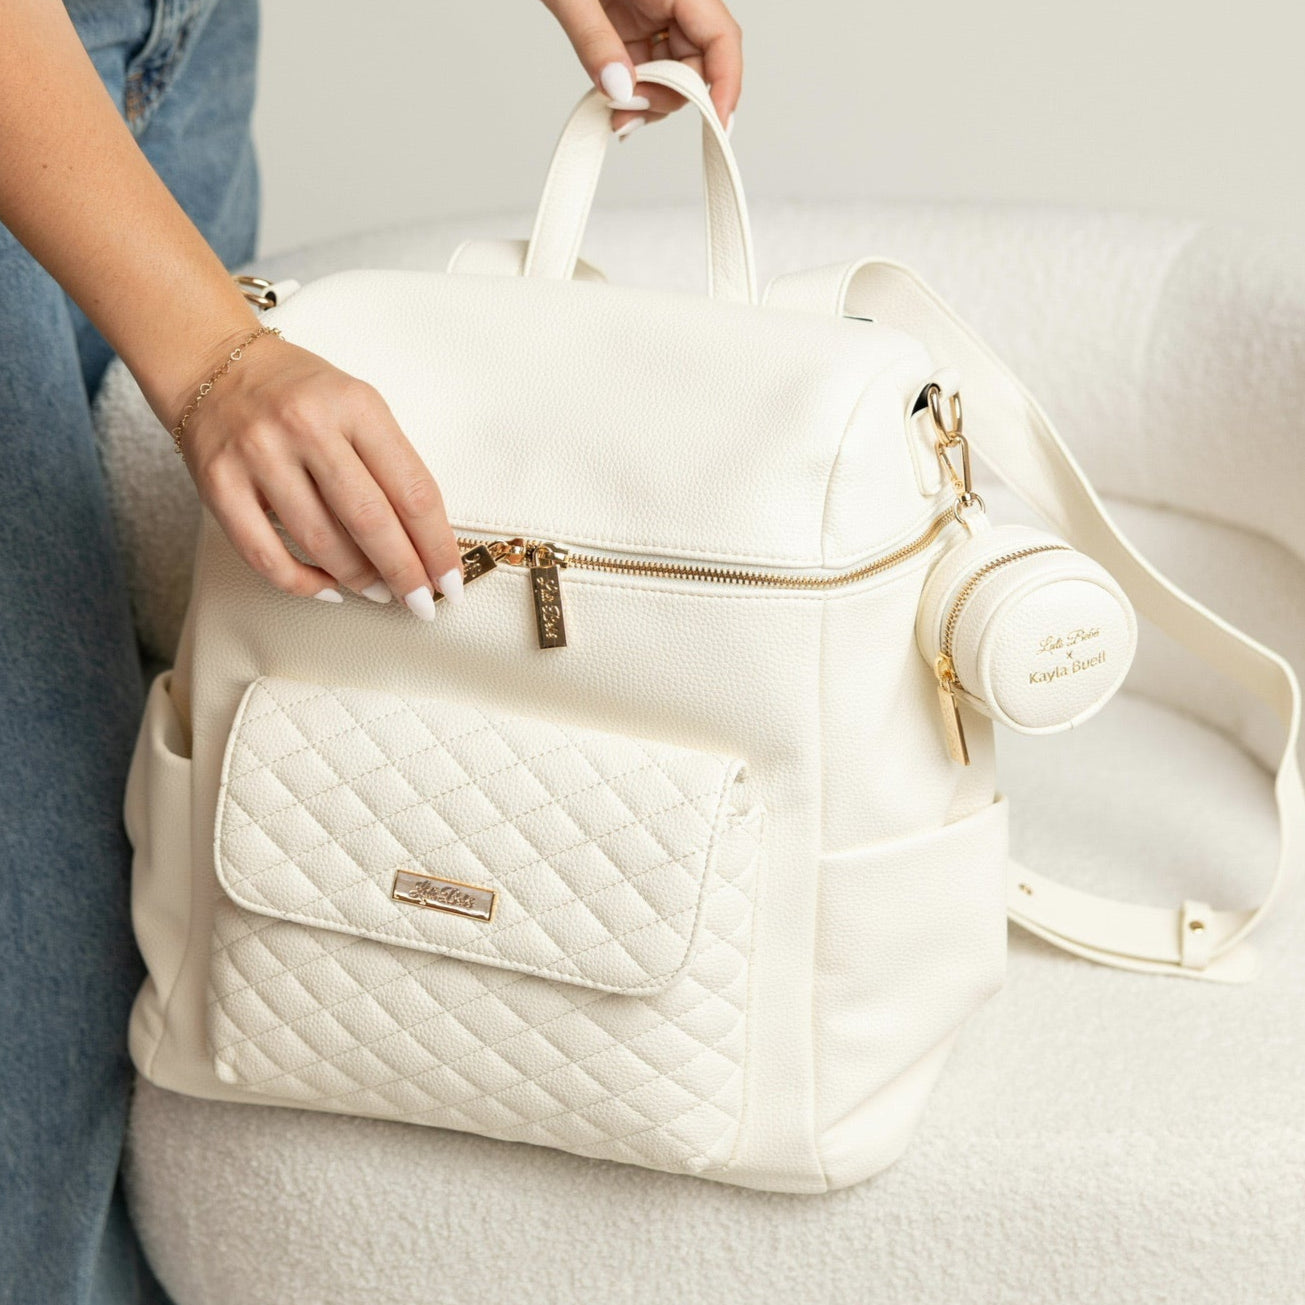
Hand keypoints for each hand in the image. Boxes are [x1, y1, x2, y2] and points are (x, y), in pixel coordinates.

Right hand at [174, 327, 465, 618]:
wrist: (211, 362)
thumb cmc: (297, 392)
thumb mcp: (357, 405)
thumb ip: (390, 462)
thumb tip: (423, 541)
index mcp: (355, 405)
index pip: (412, 489)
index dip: (437, 545)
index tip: (451, 580)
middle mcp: (306, 426)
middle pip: (370, 520)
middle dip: (404, 573)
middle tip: (421, 603)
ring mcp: (259, 455)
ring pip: (321, 542)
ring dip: (358, 579)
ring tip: (380, 592)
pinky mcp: (219, 485)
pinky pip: (265, 554)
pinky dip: (302, 582)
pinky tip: (327, 589)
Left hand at [541, 0, 741, 138]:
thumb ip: (595, 40)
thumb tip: (620, 89)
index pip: (720, 37)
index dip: (726, 83)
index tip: (717, 123)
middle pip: (698, 62)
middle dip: (669, 97)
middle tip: (630, 112)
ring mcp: (652, 12)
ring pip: (673, 70)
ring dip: (649, 100)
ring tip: (615, 111)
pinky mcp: (632, 23)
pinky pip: (647, 65)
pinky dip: (633, 90)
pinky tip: (614, 102)